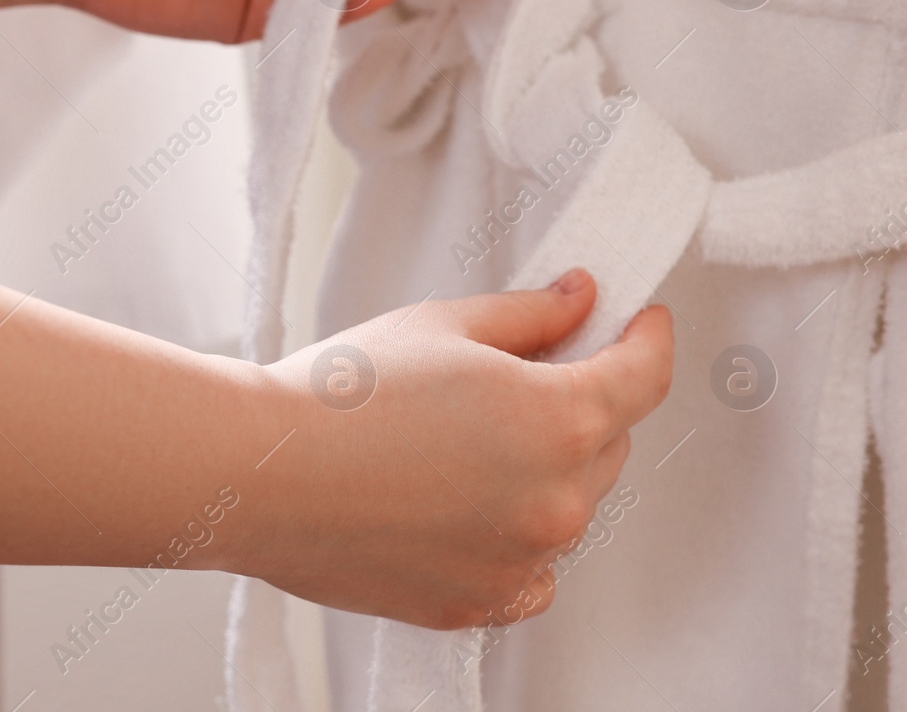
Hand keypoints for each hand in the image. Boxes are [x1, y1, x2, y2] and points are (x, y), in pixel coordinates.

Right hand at [226, 270, 671, 628]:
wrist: (259, 473)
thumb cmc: (337, 396)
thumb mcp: (440, 326)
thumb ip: (529, 316)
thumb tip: (579, 303)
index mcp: (558, 419)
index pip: (645, 377)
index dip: (648, 339)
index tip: (640, 324)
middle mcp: (556, 500)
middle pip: (609, 441)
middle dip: (580, 401)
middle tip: (516, 375)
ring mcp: (520, 562)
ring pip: (570, 505)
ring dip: (544, 471)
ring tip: (461, 444)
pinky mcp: (478, 604)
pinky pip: (532, 572)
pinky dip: (517, 538)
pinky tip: (463, 506)